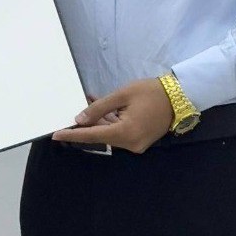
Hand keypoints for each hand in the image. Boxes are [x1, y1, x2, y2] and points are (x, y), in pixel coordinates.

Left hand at [52, 79, 172, 153]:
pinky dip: (109, 122)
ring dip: (97, 121)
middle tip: (70, 112)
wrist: (180, 96)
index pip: (92, 136)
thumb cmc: (151, 92)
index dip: (73, 134)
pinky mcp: (140, 140)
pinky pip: (119, 132)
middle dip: (85, 124)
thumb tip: (80, 119)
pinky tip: (100, 109)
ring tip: (85, 104)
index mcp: (125, 133)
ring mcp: (136, 144)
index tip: (56, 135)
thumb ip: (99, 108)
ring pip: (110, 134)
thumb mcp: (122, 95)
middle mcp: (131, 144)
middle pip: (101, 136)